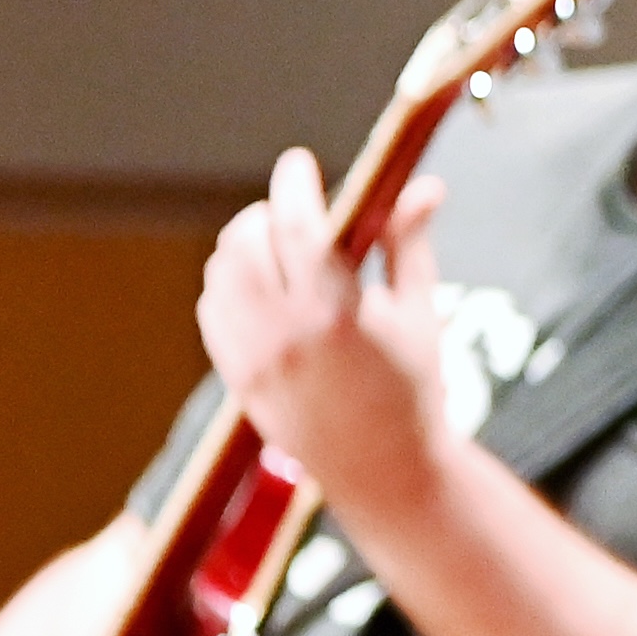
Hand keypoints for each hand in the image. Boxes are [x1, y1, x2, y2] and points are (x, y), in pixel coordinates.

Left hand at [198, 153, 451, 527]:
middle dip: (270, 213)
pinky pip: (212, 306)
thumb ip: (408, 244)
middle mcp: (285, 334)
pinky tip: (262, 286)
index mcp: (338, 314)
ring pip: (222, 270)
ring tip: (279, 247)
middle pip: (249, 240)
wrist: (384, 471)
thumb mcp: (420, 312)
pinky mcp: (236, 375)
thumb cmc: (414, 389)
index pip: (298, 225)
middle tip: (297, 211)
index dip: (294, 184)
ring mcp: (253, 357)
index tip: (299, 164)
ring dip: (246, 245)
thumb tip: (424, 186)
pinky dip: (229, 283)